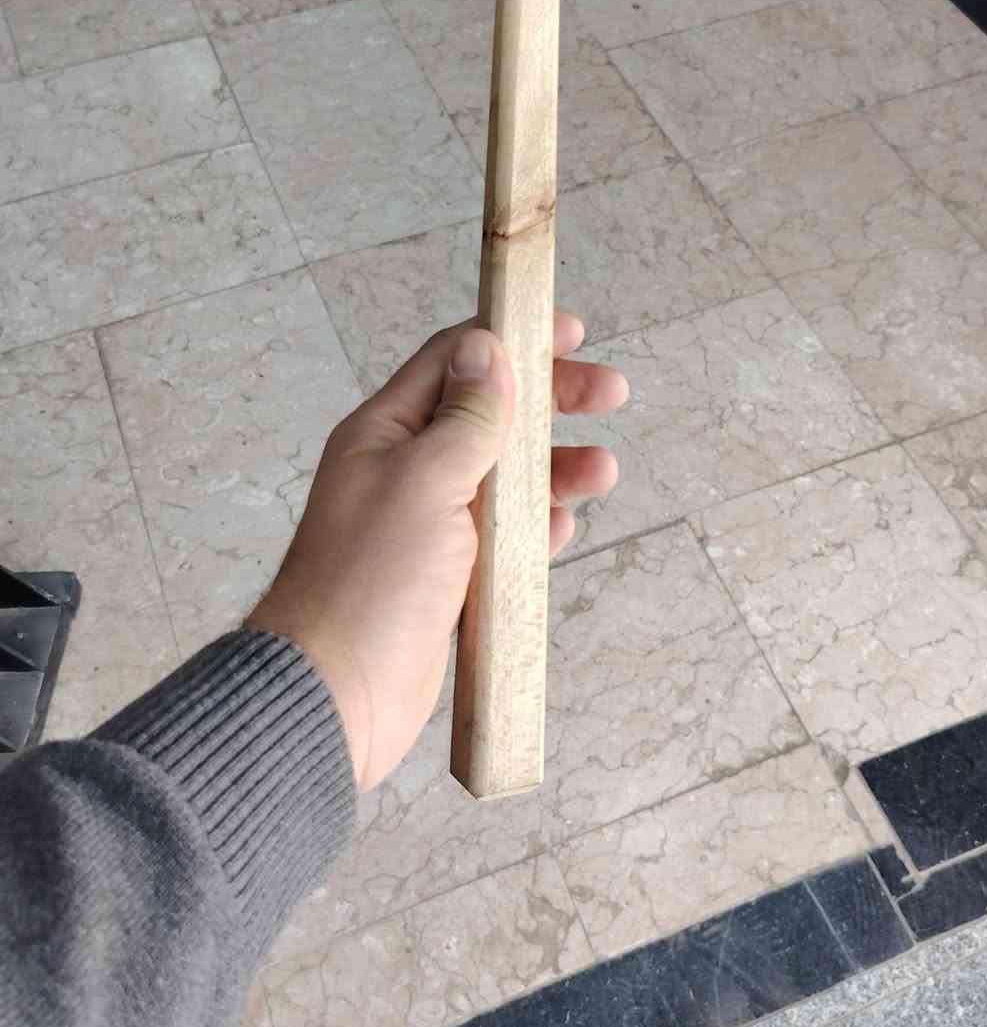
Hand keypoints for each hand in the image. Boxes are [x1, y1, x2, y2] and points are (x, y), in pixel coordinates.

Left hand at [247, 312, 627, 788]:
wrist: (336, 694)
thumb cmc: (369, 583)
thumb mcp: (426, 481)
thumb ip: (465, 418)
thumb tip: (486, 348)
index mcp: (385, 433)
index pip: (456, 362)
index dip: (513, 340)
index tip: (573, 333)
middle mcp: (404, 471)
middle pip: (490, 416)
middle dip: (551, 401)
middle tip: (610, 392)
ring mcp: (427, 527)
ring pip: (505, 479)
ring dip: (554, 469)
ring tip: (601, 472)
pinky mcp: (447, 580)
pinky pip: (503, 540)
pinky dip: (536, 528)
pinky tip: (562, 527)